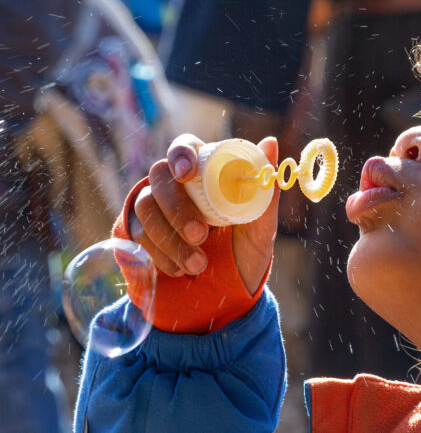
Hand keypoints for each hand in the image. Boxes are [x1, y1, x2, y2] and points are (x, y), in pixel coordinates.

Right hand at [129, 134, 279, 294]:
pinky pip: (137, 236)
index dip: (180, 155)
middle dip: (177, 208)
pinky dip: (160, 255)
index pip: (184, 146)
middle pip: (158, 177)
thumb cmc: (247, 250)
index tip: (186, 175)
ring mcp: (155, 208)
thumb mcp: (261, 226)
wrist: (230, 289)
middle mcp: (176, 185)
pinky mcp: (141, 234)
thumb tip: (270, 143)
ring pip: (144, 208)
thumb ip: (264, 190)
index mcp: (206, 173)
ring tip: (198, 265)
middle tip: (200, 235)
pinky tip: (180, 270)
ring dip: (170, 238)